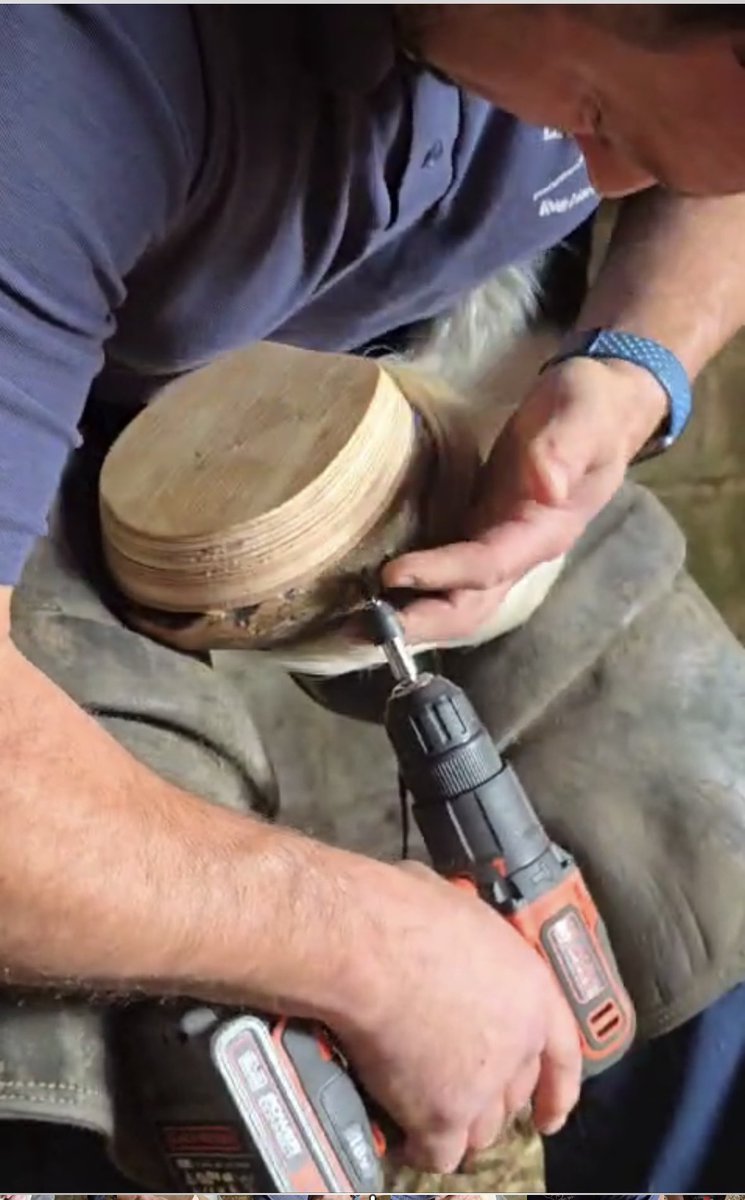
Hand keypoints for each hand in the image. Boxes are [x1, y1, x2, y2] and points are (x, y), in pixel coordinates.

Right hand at [334, 860, 580, 1172]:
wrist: (371, 947)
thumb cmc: (405, 913)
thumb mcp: (461, 913)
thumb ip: (472, 945)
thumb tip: (450, 934)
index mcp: (533, 993)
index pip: (564, 1055)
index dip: (558, 1090)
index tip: (549, 1116)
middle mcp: (518, 1046)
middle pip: (513, 1097)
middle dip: (490, 1101)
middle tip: (461, 1096)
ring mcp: (483, 1087)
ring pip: (480, 1132)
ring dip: (459, 1128)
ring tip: (429, 1115)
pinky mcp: (441, 1115)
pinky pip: (439, 1154)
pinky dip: (422, 1150)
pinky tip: (405, 1139)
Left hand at [383, 356, 668, 643]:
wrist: (601, 404)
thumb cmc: (593, 407)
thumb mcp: (584, 415)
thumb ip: (565, 448)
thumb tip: (546, 485)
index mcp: (544, 531)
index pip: (488, 566)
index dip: (443, 574)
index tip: (394, 574)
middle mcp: (519, 551)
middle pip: (470, 604)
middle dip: (421, 622)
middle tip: (363, 628)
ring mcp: (497, 545)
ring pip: (456, 599)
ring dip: (412, 617)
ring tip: (357, 625)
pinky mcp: (478, 530)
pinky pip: (445, 575)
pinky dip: (413, 591)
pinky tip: (373, 593)